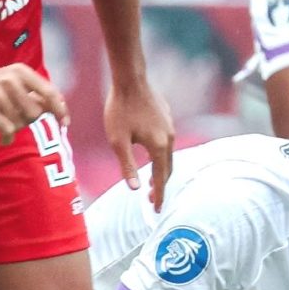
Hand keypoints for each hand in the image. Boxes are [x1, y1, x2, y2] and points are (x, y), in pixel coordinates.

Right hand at [0, 63, 67, 144]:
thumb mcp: (11, 82)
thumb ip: (33, 93)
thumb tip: (58, 108)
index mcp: (21, 71)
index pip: (50, 92)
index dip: (60, 109)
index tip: (65, 122)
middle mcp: (11, 80)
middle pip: (35, 113)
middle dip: (28, 121)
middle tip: (14, 119)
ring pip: (20, 123)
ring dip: (13, 128)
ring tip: (2, 122)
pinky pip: (7, 130)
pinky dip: (7, 138)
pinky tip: (3, 140)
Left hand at [104, 81, 174, 208]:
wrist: (130, 79)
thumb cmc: (120, 109)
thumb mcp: (118, 141)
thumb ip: (127, 166)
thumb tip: (135, 189)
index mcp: (158, 146)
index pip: (161, 178)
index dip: (159, 196)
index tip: (157, 210)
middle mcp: (169, 138)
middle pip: (168, 168)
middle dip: (160, 185)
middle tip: (151, 199)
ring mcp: (170, 126)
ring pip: (168, 155)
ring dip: (161, 169)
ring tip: (151, 180)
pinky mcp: (167, 117)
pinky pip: (167, 142)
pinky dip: (161, 155)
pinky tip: (151, 153)